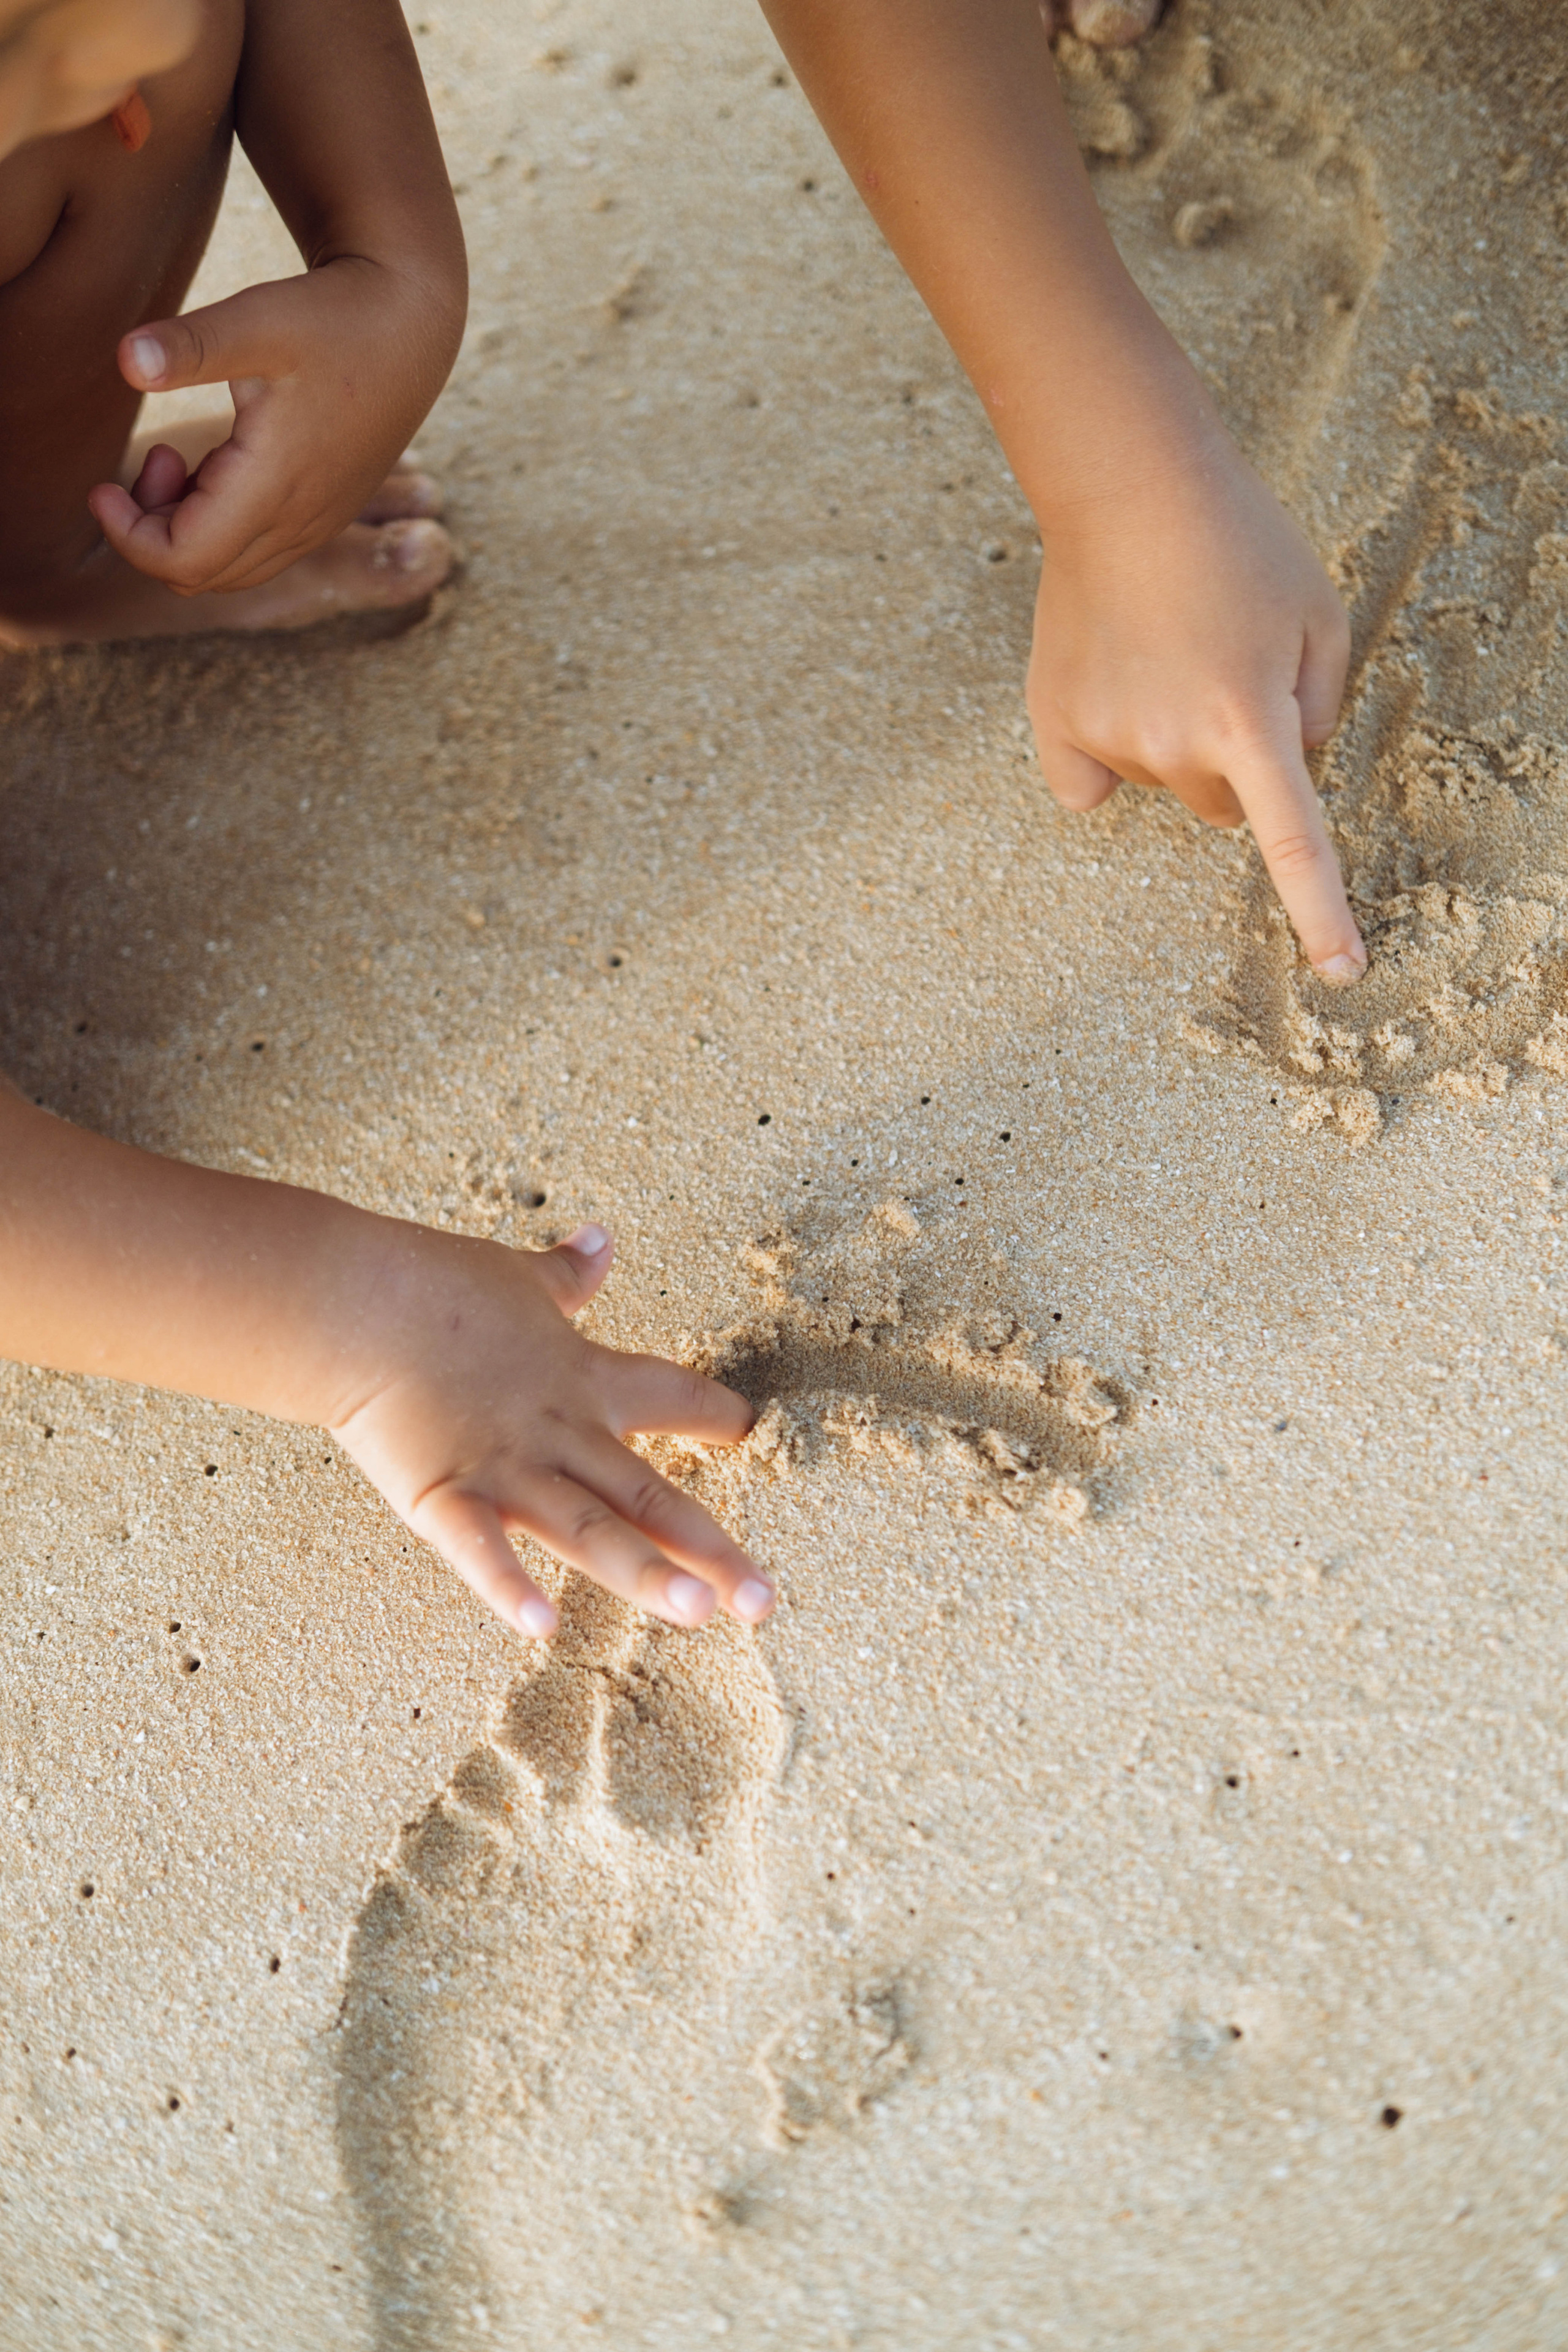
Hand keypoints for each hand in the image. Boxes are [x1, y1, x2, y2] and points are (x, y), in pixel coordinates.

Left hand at [85, 256, 459, 595]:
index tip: (100, 487)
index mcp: (274, 487)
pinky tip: (219, 466)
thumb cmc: (335, 317)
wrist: (411, 326)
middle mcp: (299, 521)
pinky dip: (220, 527)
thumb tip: (125, 359)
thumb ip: (190, 344)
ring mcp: (317, 524)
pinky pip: (258, 553)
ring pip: (230, 571)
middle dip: (151, 532)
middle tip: (153, 456)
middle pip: (200, 577)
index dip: (128, 537)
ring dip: (187, 530)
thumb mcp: (258, 319)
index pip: (183, 561)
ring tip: (182, 460)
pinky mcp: (326, 514)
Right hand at [325, 1221, 774, 1641]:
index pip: (670, 1395)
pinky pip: (481, 1550)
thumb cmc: (433, 1285)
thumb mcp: (518, 1276)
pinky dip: (508, 1587)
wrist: (357, 1301)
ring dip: (645, 1575)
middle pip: (650, 1496)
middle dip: (711, 1550)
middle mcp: (561, 1432)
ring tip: (698, 1613)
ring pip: (590, 1533)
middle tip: (764, 1602)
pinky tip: (542, 1629)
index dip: (717, 1413)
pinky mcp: (442, 1495)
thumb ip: (568, 1274)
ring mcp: (506, 1469)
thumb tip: (603, 1237)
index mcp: (583, 1378)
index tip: (755, 1434)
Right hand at [1027, 433, 1364, 979]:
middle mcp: (1174, 745)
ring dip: (1173, 740)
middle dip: (1235, 765)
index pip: (1295, 843)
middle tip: (1224, 677)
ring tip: (1167, 652)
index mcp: (1251, 722)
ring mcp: (1108, 736)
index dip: (1322, 913)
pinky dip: (1103, 753)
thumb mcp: (1320, 618)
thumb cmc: (1239, 544)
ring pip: (1160, 782)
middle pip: (1222, 808)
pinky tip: (1110, 688)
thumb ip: (1321, 710)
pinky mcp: (1057, 723)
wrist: (1129, 486)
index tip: (1342, 973)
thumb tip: (1289, 771)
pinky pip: (1089, 782)